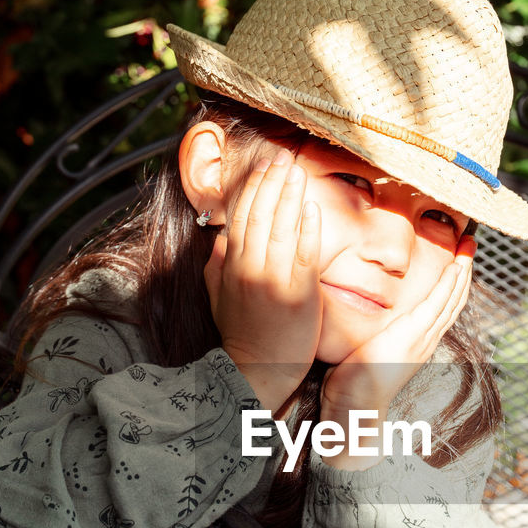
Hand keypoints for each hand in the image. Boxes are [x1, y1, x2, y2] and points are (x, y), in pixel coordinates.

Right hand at [204, 148, 321, 412]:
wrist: (257, 370)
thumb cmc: (242, 335)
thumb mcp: (218, 299)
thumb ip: (216, 267)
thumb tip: (219, 239)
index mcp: (231, 267)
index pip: (240, 217)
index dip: (252, 189)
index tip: (262, 167)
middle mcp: (251, 269)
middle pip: (260, 216)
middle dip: (271, 183)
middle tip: (282, 157)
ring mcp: (276, 280)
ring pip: (281, 228)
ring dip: (289, 196)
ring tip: (297, 171)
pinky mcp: (300, 294)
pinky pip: (304, 254)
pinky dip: (307, 229)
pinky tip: (311, 208)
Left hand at [319, 237, 474, 464]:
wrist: (354, 409)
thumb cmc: (353, 384)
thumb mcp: (367, 351)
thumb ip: (374, 334)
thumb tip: (365, 322)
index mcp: (417, 343)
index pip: (441, 307)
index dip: (451, 282)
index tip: (457, 259)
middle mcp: (426, 340)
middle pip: (453, 299)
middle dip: (463, 270)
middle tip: (470, 243)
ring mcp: (423, 339)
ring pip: (451, 299)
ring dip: (461, 271)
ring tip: (469, 246)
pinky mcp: (414, 337)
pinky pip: (438, 304)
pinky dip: (449, 284)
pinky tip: (455, 266)